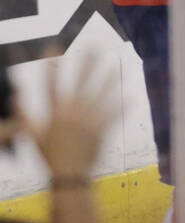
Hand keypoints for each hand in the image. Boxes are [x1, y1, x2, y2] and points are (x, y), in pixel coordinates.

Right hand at [21, 52, 117, 181]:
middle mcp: (72, 114)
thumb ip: (25, 116)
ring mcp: (89, 121)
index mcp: (55, 114)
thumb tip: (14, 97)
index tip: (52, 47)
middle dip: (87, 63)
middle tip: (93, 45)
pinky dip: (123, 107)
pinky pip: (115, 115)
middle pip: (80, 83)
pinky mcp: (102, 130)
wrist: (69, 177)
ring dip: (109, 79)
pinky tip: (133, 96)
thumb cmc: (49, 157)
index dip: (50, 65)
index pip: (50, 84)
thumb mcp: (33, 137)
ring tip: (116, 65)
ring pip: (101, 95)